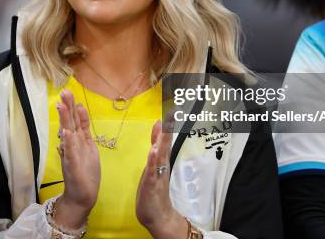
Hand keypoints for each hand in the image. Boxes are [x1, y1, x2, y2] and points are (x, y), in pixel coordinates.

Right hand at [52, 89, 100, 230]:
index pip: (77, 120)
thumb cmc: (85, 173)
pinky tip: (66, 132)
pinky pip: (69, 152)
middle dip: (67, 107)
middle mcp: (73, 145)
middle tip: (63, 91)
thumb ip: (83, 133)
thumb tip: (77, 115)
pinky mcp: (71, 165)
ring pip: (67, 134)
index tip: (71, 93)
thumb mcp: (88, 149)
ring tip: (61, 105)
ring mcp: (71, 154)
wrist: (82, 196)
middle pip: (70, 122)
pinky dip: (67, 143)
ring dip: (64, 120)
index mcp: (79, 141)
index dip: (74, 107)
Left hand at [136, 120, 187, 237]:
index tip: (171, 108)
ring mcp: (157, 175)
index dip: (167, 124)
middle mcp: (161, 165)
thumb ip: (156, 144)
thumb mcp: (153, 163)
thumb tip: (159, 124)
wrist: (158, 215)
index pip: (164, 139)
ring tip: (164, 127)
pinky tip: (153, 151)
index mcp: (161, 159)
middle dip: (168, 129)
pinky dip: (153, 161)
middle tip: (172, 112)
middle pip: (165, 144)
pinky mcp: (151, 185)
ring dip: (162, 142)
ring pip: (160, 156)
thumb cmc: (154, 189)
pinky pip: (152, 172)